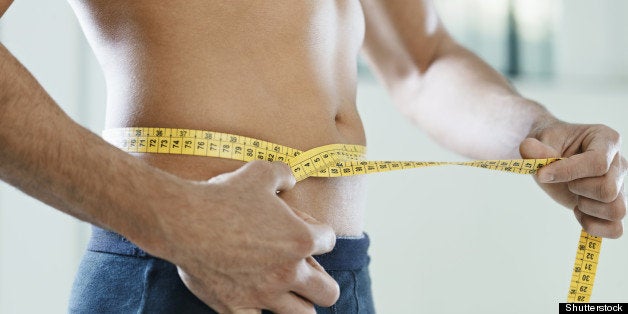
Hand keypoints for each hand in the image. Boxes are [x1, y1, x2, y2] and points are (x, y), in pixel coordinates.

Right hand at [151, 161, 339, 312]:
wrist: (183, 221)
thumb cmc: (224, 195)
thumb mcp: (260, 172)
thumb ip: (283, 174)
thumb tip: (291, 178)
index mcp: (300, 240)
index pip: (329, 241)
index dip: (319, 233)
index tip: (303, 229)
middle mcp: (288, 272)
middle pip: (329, 292)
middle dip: (321, 280)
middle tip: (306, 270)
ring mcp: (264, 294)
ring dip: (300, 302)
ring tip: (287, 291)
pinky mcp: (237, 307)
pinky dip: (259, 312)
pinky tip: (254, 302)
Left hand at [520, 121, 625, 237]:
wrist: (553, 154)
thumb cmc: (551, 144)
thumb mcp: (541, 140)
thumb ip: (536, 147)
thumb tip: (527, 148)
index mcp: (606, 139)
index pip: (598, 163)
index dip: (568, 172)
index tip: (542, 174)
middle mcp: (619, 163)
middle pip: (608, 189)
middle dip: (577, 189)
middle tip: (565, 182)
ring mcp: (620, 186)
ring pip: (616, 210)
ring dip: (587, 208)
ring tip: (573, 197)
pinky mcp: (613, 206)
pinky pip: (615, 229)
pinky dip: (593, 227)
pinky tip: (578, 213)